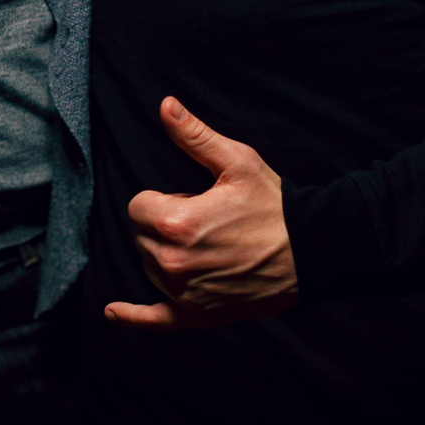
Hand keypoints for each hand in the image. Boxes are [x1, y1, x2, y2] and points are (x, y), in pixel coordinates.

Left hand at [105, 97, 298, 331]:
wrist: (312, 253)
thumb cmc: (275, 205)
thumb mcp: (236, 162)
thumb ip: (194, 136)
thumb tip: (165, 105)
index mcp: (175, 223)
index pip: (137, 205)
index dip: (163, 199)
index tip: (193, 199)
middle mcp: (173, 262)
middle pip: (140, 236)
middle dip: (163, 225)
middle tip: (207, 222)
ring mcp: (184, 293)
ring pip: (150, 266)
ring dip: (166, 255)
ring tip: (210, 246)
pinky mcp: (197, 315)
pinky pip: (153, 319)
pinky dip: (133, 316)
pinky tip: (112, 311)